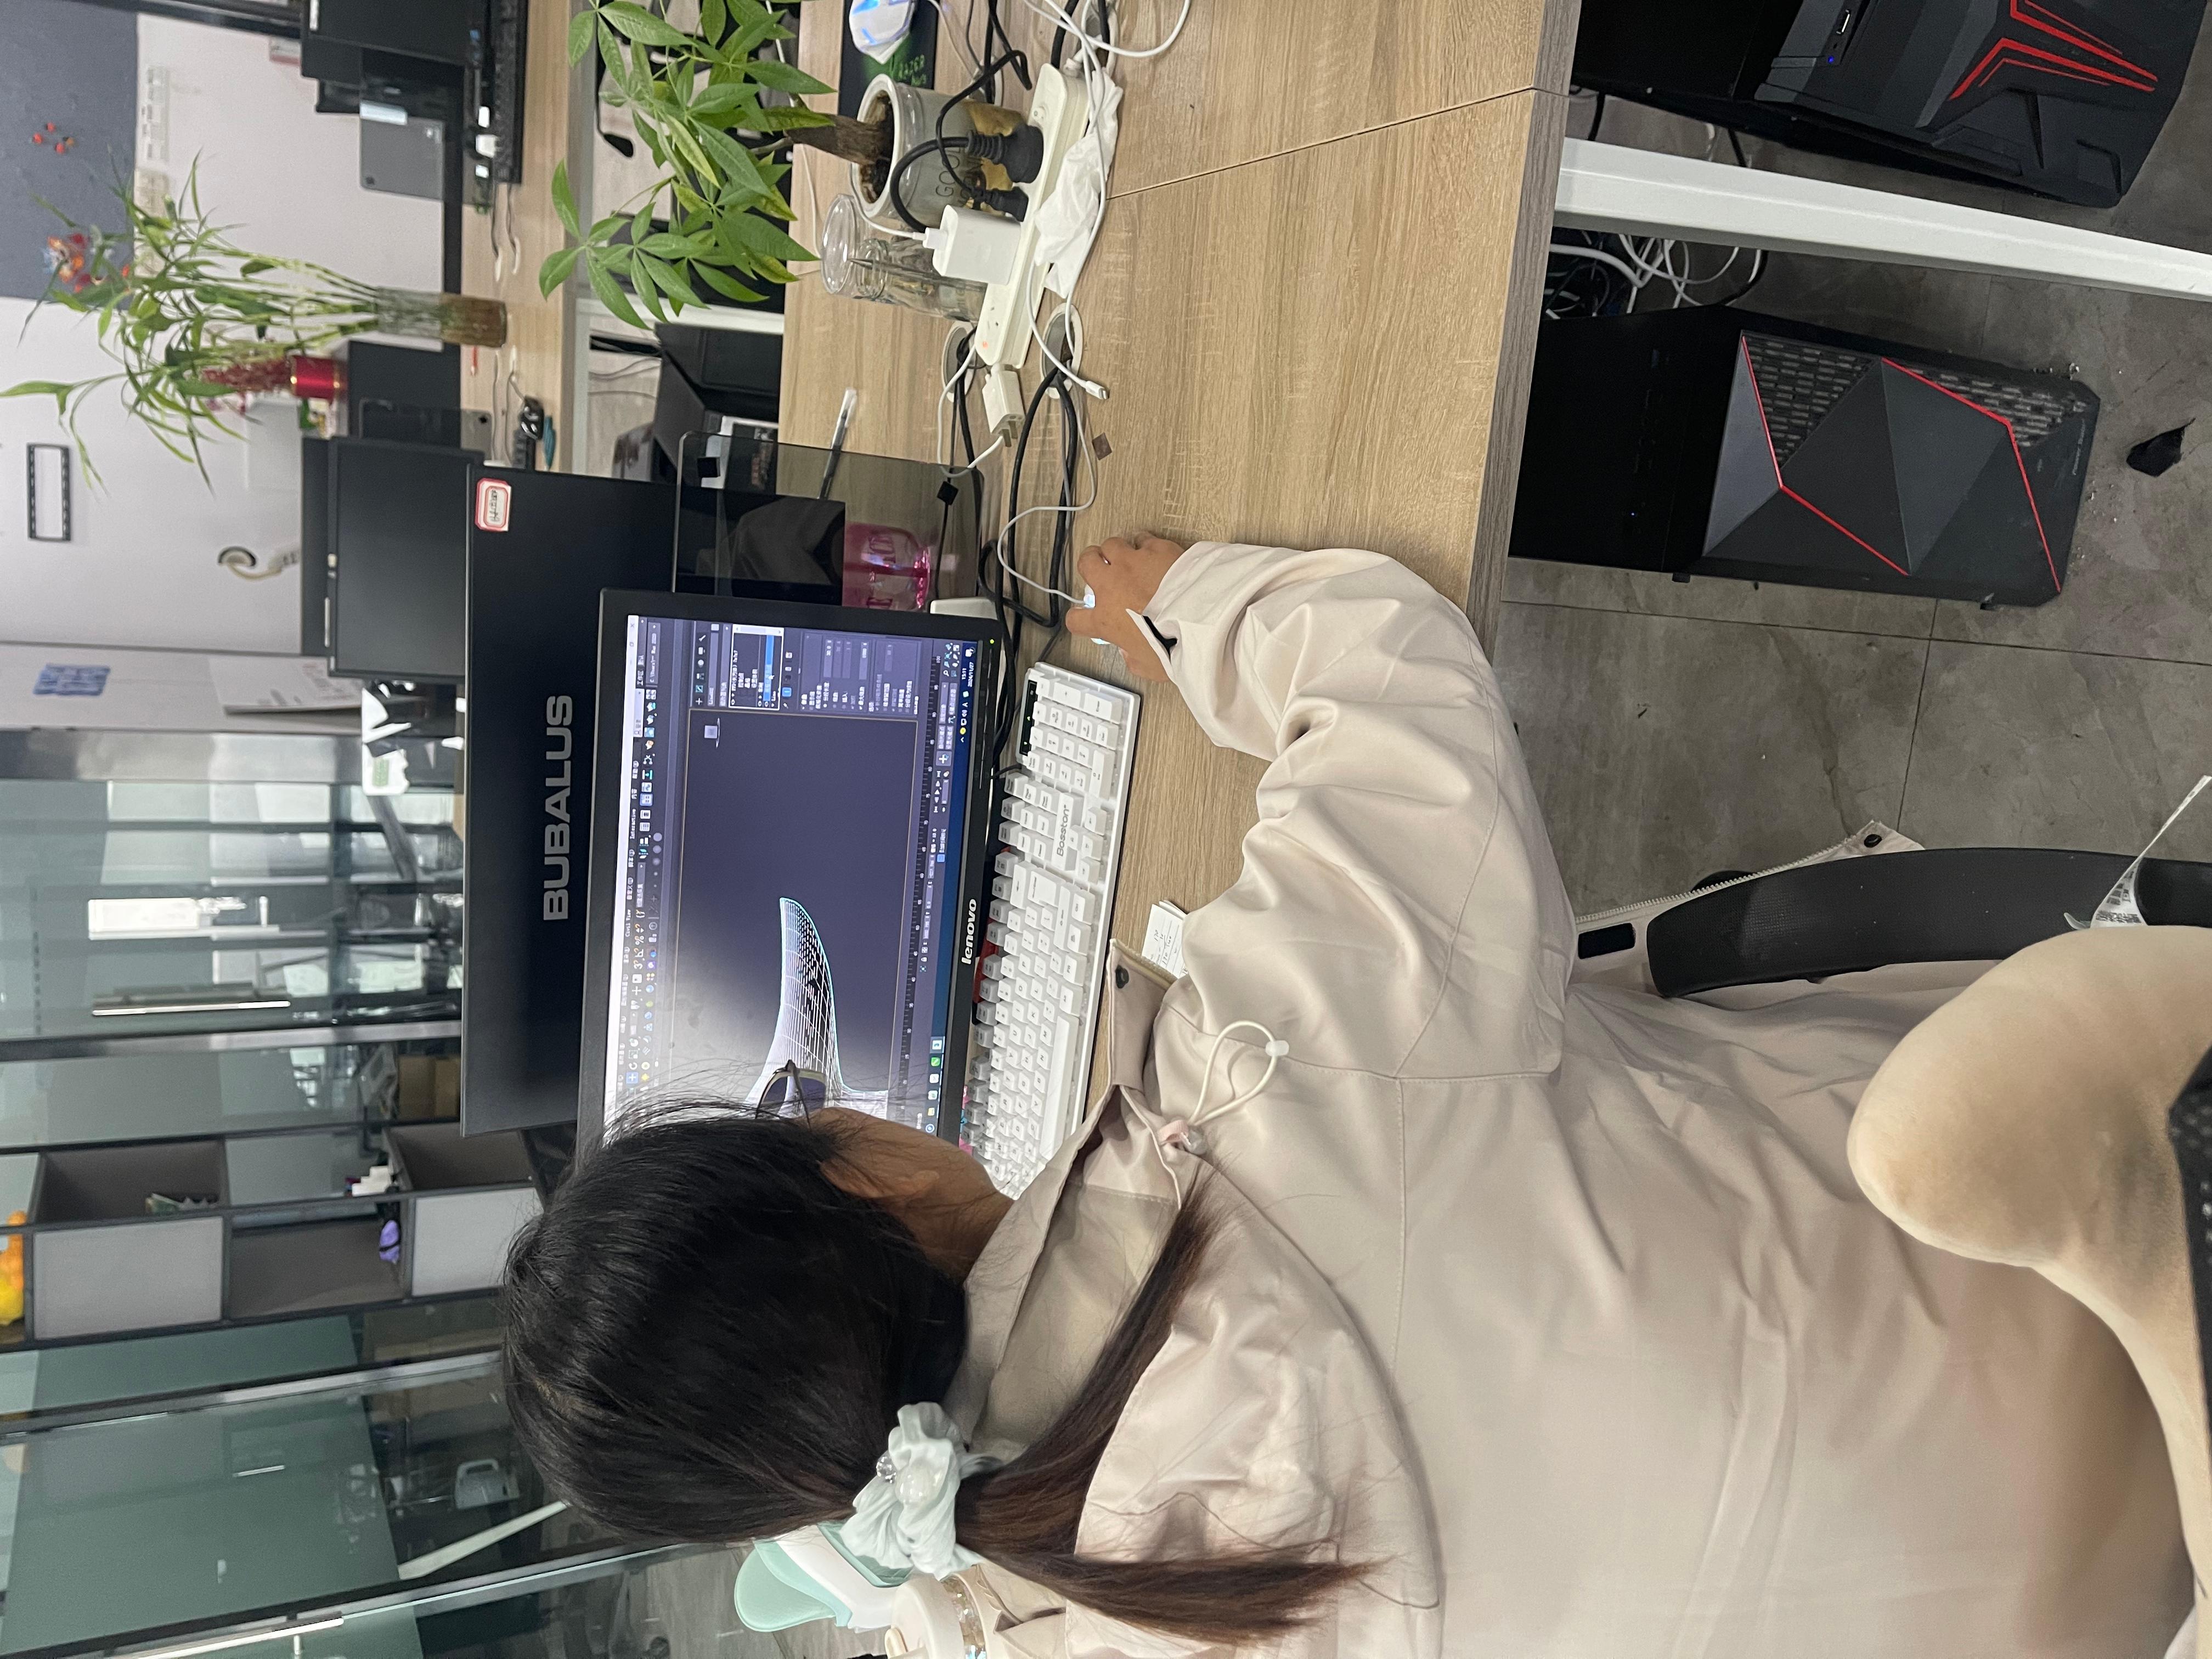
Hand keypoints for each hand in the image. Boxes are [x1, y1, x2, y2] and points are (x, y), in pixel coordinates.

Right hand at [1065, 534, 1186, 680]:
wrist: (1198, 621)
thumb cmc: (1174, 645)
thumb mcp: (1147, 666)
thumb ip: (1133, 657)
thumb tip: (1132, 653)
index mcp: (1106, 619)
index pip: (1076, 619)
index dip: (1079, 619)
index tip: (1086, 618)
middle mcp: (1113, 586)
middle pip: (1086, 563)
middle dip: (1091, 564)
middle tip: (1100, 568)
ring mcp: (1133, 564)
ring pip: (1111, 544)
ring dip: (1116, 551)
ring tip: (1126, 557)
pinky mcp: (1156, 550)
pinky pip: (1142, 538)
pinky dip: (1145, 544)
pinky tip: (1151, 550)